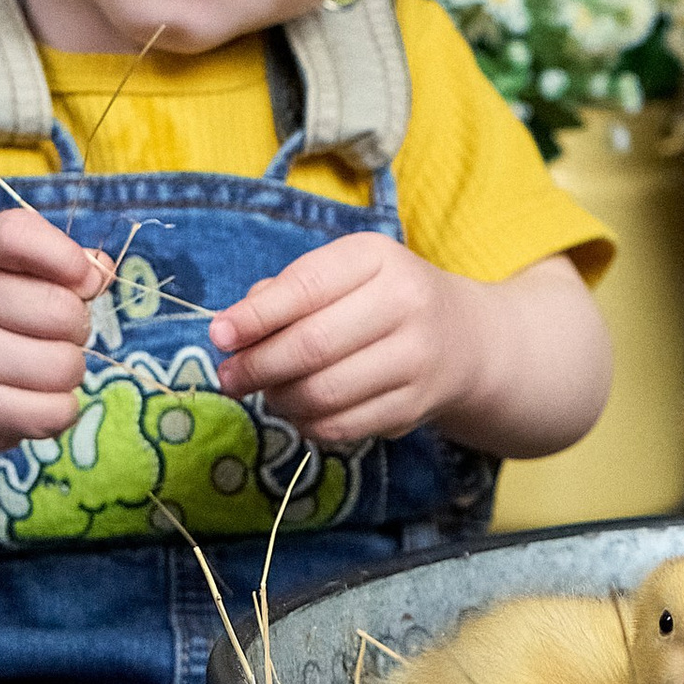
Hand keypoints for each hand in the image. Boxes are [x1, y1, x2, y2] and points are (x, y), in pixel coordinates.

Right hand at [0, 204, 105, 454]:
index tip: (82, 279)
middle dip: (77, 327)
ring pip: (64, 367)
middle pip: (62, 312)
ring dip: (69, 372)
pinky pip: (54, 413)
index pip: (17, 234)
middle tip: (54, 334)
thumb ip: (61, 263)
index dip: (64, 255)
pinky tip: (35, 400)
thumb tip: (101, 272)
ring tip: (41, 368)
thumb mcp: (10, 273)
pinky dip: (60, 410)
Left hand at [212, 233, 472, 445]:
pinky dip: (308, 424)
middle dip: (258, 366)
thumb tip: (232, 329)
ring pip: (324, 393)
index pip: (305, 288)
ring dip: (280, 399)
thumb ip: (286, 291)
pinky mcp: (415, 406)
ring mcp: (415, 358)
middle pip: (312, 346)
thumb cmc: (382, 298)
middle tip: (229, 377)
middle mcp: (405, 303)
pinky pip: (343, 425)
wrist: (465, 338)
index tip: (218, 335)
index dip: (255, 316)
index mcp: (377, 258)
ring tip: (266, 393)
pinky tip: (299, 412)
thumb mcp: (344, 273)